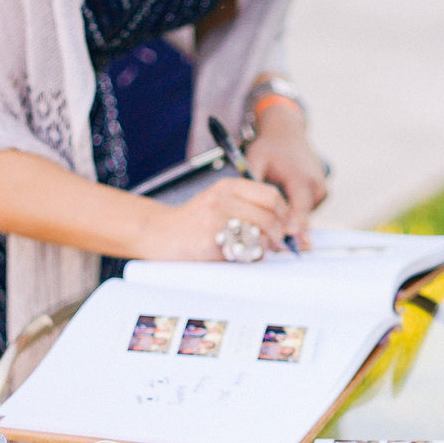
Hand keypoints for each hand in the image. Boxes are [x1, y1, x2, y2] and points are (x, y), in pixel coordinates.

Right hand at [134, 176, 289, 260]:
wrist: (158, 234)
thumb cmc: (194, 225)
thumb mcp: (219, 205)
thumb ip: (248, 209)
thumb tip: (285, 226)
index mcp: (228, 186)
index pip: (271, 195)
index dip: (284, 214)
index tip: (285, 228)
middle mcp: (224, 197)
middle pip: (271, 213)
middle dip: (279, 232)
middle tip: (275, 244)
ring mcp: (217, 216)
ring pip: (262, 230)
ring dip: (267, 245)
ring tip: (256, 251)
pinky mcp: (211, 238)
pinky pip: (245, 248)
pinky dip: (251, 255)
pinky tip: (240, 256)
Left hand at [244, 104, 327, 246]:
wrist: (287, 132)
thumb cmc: (269, 147)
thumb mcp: (255, 159)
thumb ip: (252, 182)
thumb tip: (244, 204)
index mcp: (300, 178)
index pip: (298, 211)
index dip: (292, 229)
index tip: (285, 244)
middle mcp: (315, 185)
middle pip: (303, 218)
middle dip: (291, 233)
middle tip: (282, 249)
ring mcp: (321, 189)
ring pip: (305, 215)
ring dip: (291, 221)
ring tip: (274, 220)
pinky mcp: (322, 192)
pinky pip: (307, 209)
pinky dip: (296, 212)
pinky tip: (284, 205)